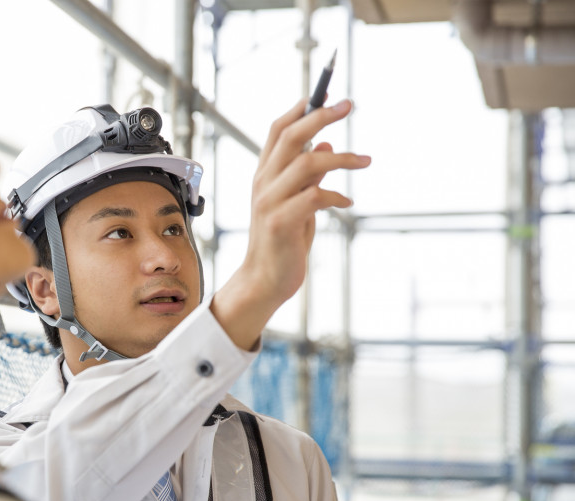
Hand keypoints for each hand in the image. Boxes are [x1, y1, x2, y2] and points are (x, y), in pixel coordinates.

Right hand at [211, 98, 369, 349]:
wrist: (266, 280)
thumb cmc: (283, 242)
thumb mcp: (296, 203)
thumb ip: (307, 176)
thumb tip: (324, 145)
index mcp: (264, 175)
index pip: (277, 130)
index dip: (301, 108)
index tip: (325, 93)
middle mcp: (263, 183)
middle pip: (289, 136)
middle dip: (321, 116)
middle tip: (350, 105)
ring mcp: (269, 201)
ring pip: (306, 162)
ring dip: (341, 158)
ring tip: (366, 160)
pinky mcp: (281, 222)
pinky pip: (315, 196)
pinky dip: (336, 195)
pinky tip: (348, 202)